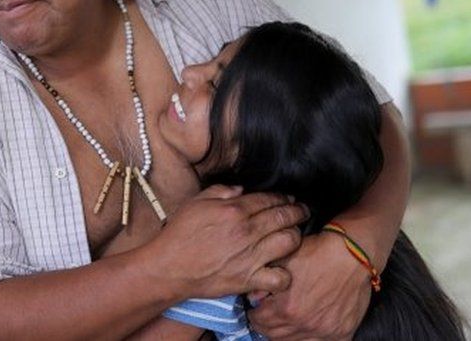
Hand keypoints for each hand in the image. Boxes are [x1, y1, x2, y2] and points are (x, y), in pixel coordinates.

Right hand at [141, 185, 306, 299]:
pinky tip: (279, 269)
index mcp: (234, 210)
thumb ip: (220, 191)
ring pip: (289, 242)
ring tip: (293, 236)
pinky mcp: (248, 280)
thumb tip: (241, 190)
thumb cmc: (179, 234)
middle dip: (298, 212)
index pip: (269, 199)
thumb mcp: (196, 203)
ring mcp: (250, 257)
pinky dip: (284, 274)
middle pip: (284, 217)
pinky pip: (279, 278)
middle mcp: (246, 231)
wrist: (169, 268)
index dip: (283, 198)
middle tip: (301, 211)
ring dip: (295, 237)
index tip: (287, 199)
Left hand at [246, 231, 370, 339]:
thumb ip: (265, 282)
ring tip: (286, 322)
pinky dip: (312, 339)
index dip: (255, 314)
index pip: (259, 321)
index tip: (257, 309)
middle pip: (274, 335)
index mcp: (287, 308)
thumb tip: (253, 298)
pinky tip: (308, 329)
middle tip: (267, 317)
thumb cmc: (317, 252)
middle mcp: (304, 324)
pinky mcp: (342, 332)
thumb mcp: (283, 260)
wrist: (352, 254)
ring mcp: (325, 331)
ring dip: (286, 334)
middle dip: (267, 325)